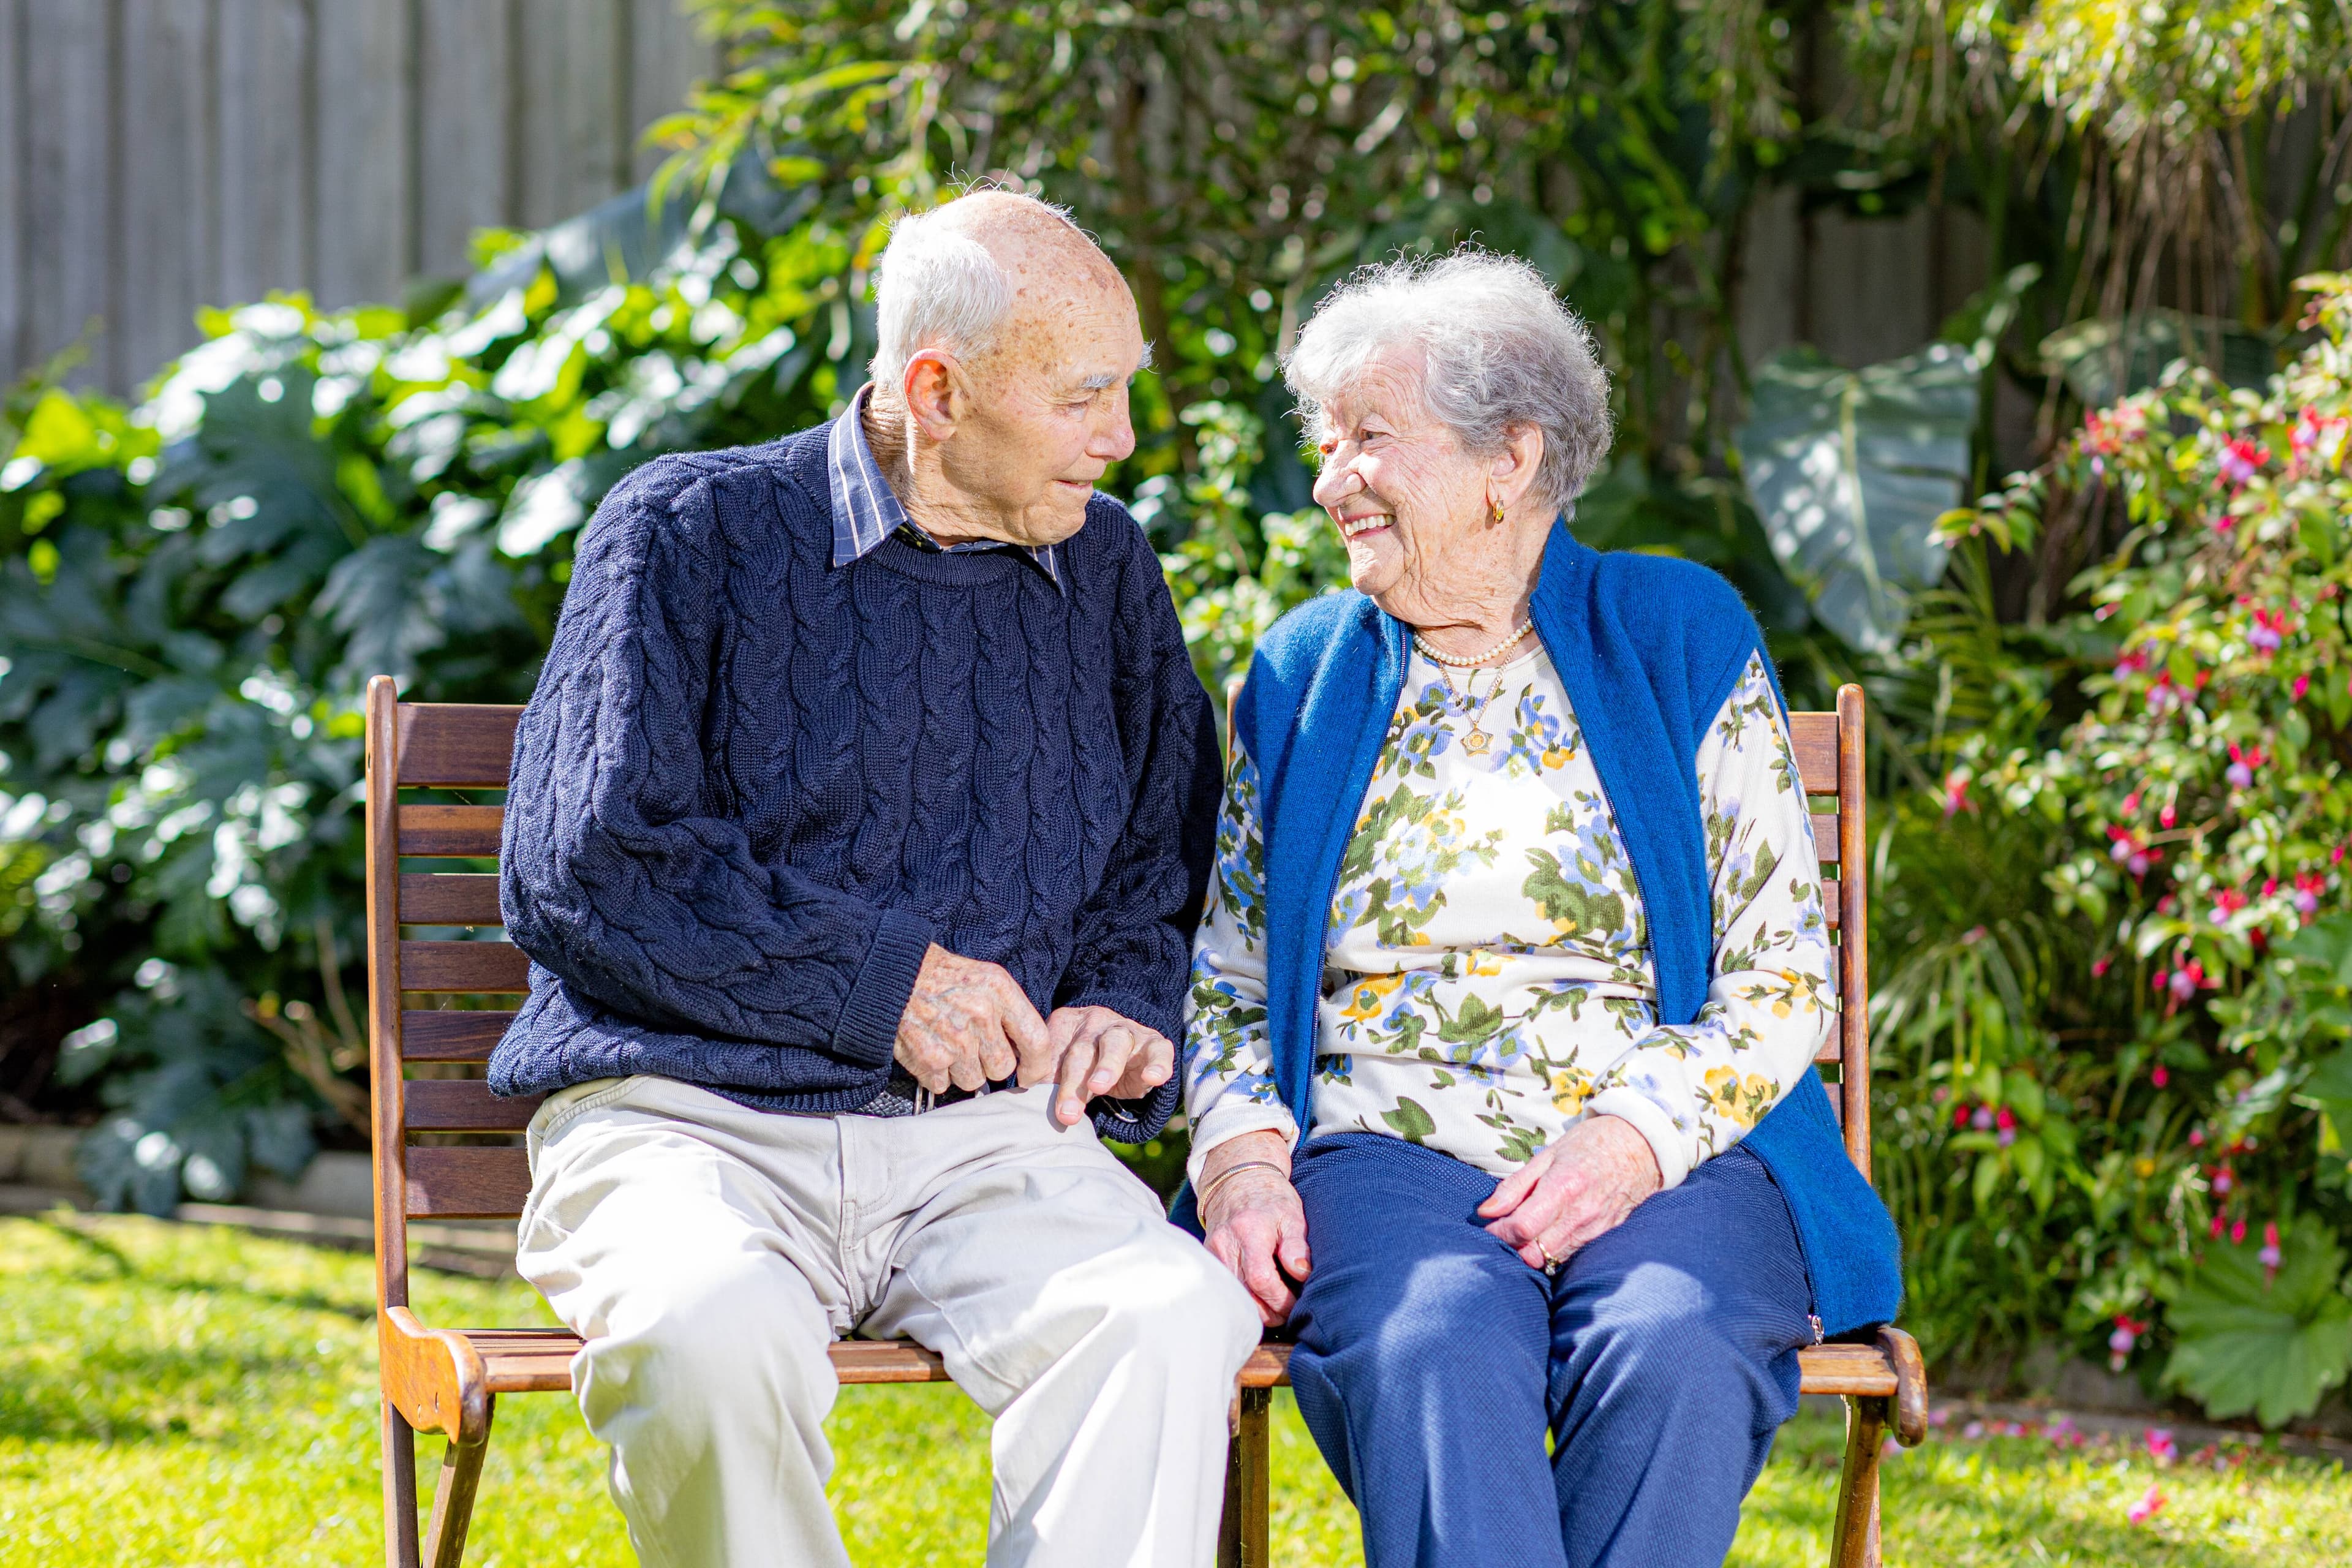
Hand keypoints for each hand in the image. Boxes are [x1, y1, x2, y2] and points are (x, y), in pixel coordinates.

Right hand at [893, 946, 1050, 1094]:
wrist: (894, 973)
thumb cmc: (944, 977)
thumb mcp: (986, 978)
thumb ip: (1011, 1012)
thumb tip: (1030, 1054)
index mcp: (999, 990)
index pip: (1036, 1040)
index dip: (1037, 1065)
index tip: (1030, 1074)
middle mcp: (980, 1014)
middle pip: (1003, 1068)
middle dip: (990, 1064)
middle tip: (972, 1045)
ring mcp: (954, 1040)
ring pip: (973, 1081)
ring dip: (962, 1070)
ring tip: (947, 1043)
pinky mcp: (929, 1058)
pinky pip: (943, 1085)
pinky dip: (936, 1074)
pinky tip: (930, 1049)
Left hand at [1032, 1005, 1174, 1126]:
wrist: (1123, 1048)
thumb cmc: (1085, 1062)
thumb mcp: (1064, 1069)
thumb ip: (1048, 1082)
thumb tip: (1027, 1104)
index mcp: (1067, 1025)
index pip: (1053, 1049)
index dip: (1044, 1074)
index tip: (1034, 1094)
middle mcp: (1096, 1023)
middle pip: (1082, 1050)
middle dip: (1074, 1082)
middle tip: (1066, 1113)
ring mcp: (1127, 1031)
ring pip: (1116, 1044)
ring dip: (1107, 1066)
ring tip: (1099, 1087)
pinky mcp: (1154, 1044)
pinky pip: (1159, 1051)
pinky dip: (1158, 1064)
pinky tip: (1153, 1078)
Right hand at [1200, 1130, 1310, 1324]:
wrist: (1237, 1181)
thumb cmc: (1271, 1200)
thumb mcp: (1292, 1215)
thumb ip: (1296, 1245)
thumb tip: (1303, 1273)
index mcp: (1249, 1231)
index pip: (1261, 1279)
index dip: (1281, 1299)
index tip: (1297, 1302)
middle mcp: (1225, 1244)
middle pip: (1245, 1296)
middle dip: (1270, 1312)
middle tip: (1289, 1308)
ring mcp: (1212, 1253)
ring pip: (1234, 1298)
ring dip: (1257, 1309)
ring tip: (1276, 1304)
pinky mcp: (1207, 1260)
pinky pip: (1225, 1289)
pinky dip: (1244, 1299)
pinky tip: (1259, 1297)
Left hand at [1478, 1114, 1660, 1270]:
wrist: (1640, 1147)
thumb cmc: (1590, 1145)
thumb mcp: (1548, 1155)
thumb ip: (1515, 1185)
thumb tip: (1486, 1212)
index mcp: (1564, 1187)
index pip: (1523, 1227)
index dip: (1499, 1232)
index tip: (1490, 1226)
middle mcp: (1581, 1214)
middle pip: (1535, 1253)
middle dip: (1512, 1247)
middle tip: (1503, 1231)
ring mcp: (1596, 1229)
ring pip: (1552, 1260)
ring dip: (1531, 1252)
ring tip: (1523, 1232)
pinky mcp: (1605, 1237)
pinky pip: (1571, 1256)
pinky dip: (1552, 1251)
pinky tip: (1547, 1234)